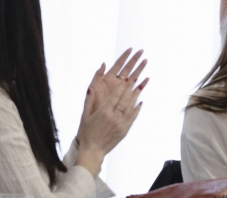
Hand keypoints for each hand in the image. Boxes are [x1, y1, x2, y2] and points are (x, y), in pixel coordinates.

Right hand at [75, 48, 147, 175]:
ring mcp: (121, 124)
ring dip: (136, 96)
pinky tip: (140, 102)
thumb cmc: (87, 132)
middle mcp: (114, 118)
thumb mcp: (85, 115)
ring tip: (141, 86)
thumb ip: (89, 100)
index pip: (115, 96)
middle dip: (131, 88)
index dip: (121, 86)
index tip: (127, 78)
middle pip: (125, 100)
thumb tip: (92, 88)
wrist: (93, 150)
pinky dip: (137, 109)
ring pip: (131, 108)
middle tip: (137, 77)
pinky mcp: (125, 130)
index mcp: (104, 112)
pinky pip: (133, 117)